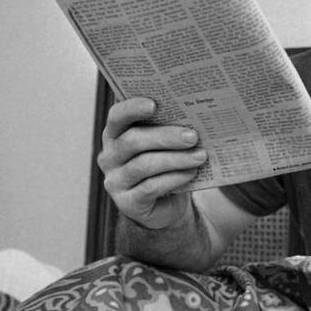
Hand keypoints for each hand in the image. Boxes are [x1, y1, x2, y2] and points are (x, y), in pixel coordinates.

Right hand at [98, 97, 207, 229]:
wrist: (166, 206)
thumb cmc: (166, 165)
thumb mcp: (165, 144)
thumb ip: (169, 127)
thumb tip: (195, 114)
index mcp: (116, 134)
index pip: (117, 116)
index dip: (132, 108)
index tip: (155, 104)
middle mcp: (110, 156)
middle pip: (133, 140)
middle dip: (165, 136)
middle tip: (193, 136)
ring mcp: (115, 181)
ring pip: (144, 165)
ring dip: (176, 159)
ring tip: (200, 156)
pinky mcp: (127, 203)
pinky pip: (151, 187)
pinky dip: (174, 178)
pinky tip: (191, 172)